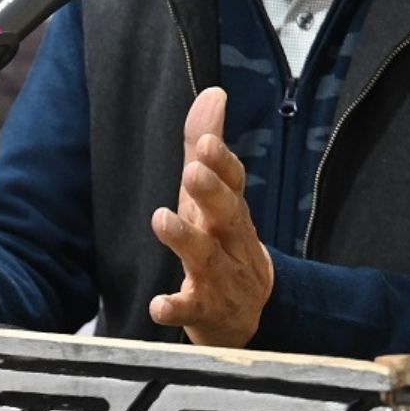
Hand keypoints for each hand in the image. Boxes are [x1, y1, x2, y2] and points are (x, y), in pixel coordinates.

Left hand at [149, 86, 273, 346]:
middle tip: (193, 172)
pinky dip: (176, 307)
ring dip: (186, 240)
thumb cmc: (224, 243)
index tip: (209, 142)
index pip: (234, 183)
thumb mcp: (215, 195)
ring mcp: (221, 279)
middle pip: (226, 215)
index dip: (222, 163)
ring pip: (208, 259)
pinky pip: (191, 310)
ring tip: (162, 219)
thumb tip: (213, 94)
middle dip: (212, 193)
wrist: (250, 316)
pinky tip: (159, 305)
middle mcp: (230, 242)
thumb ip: (207, 148)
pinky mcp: (204, 312)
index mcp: (231, 212)